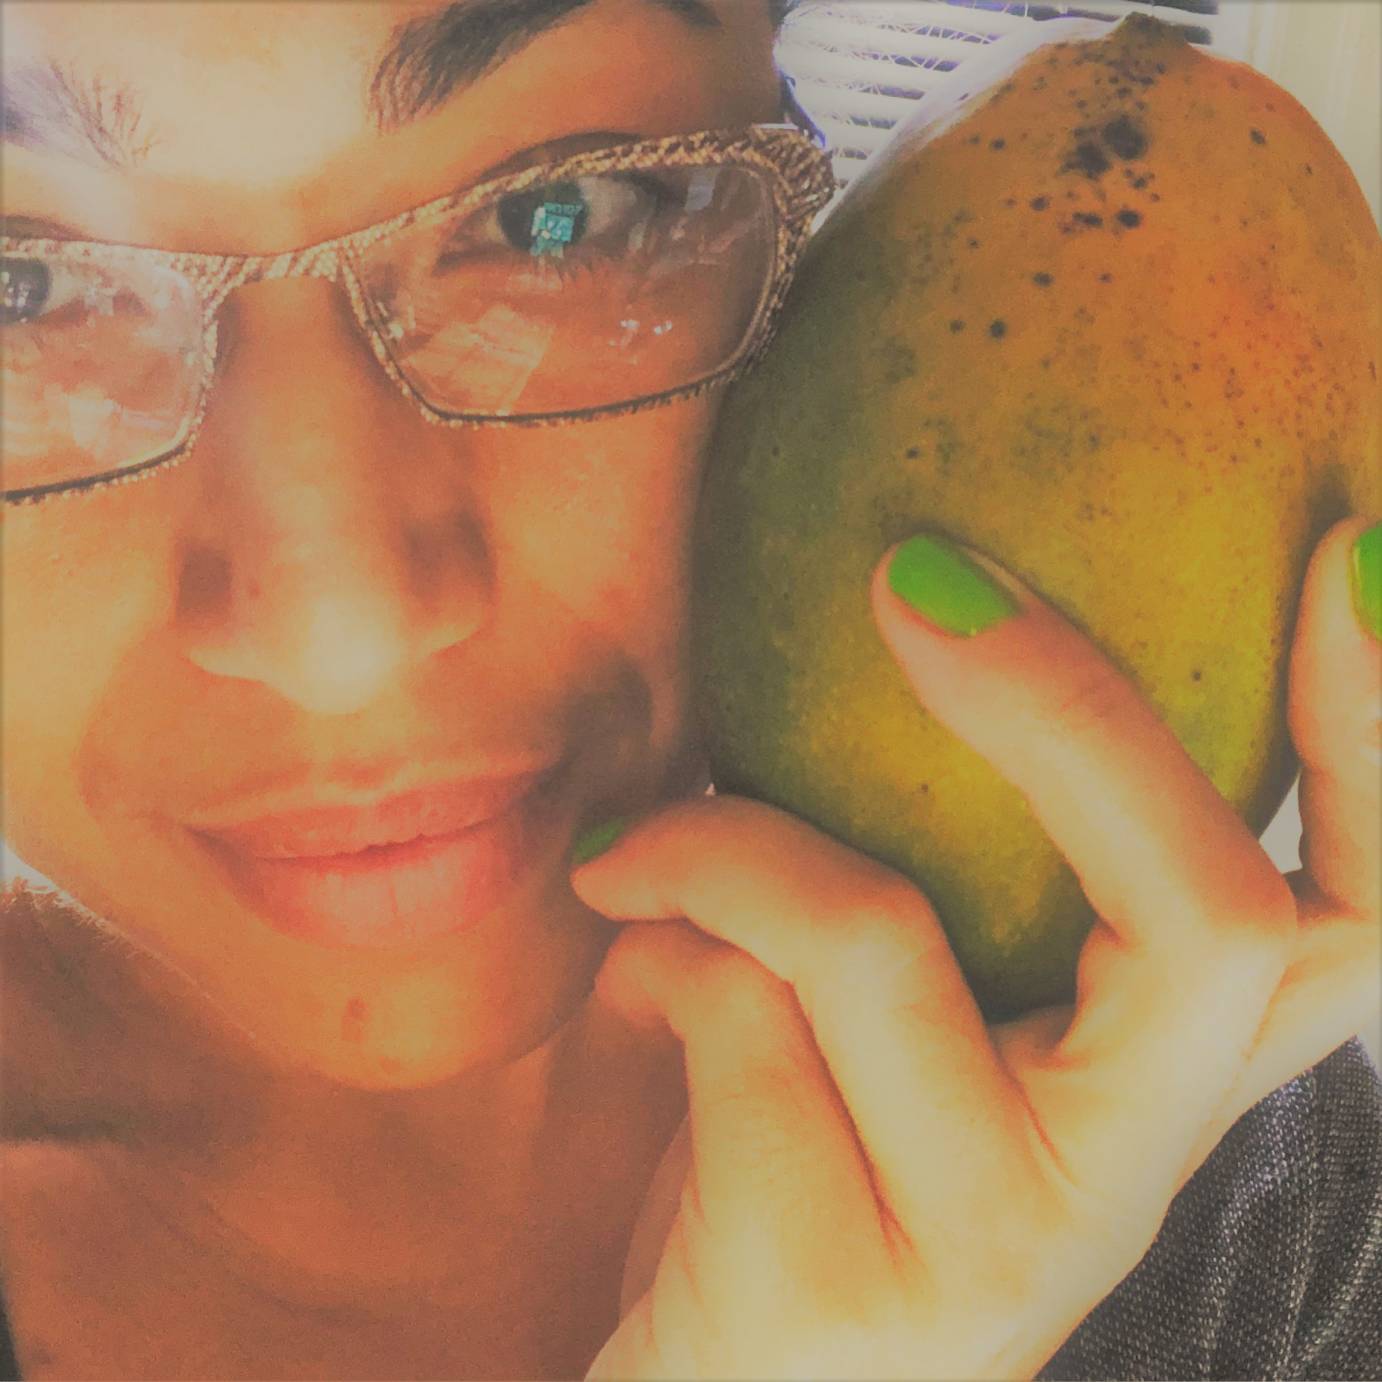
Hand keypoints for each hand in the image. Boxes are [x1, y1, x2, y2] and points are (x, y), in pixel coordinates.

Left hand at [570, 515, 1380, 1380]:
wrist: (712, 1373)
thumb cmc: (797, 1150)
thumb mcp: (899, 1009)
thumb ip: (946, 876)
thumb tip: (900, 606)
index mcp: (1161, 1079)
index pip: (1361, 915)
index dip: (1380, 731)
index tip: (1347, 554)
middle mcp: (1127, 1172)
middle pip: (1213, 913)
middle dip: (1070, 709)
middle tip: (919, 582)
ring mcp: (1002, 1244)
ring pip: (880, 932)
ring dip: (726, 841)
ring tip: (636, 852)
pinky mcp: (849, 1287)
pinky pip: (736, 1011)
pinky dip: (655, 939)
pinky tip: (628, 961)